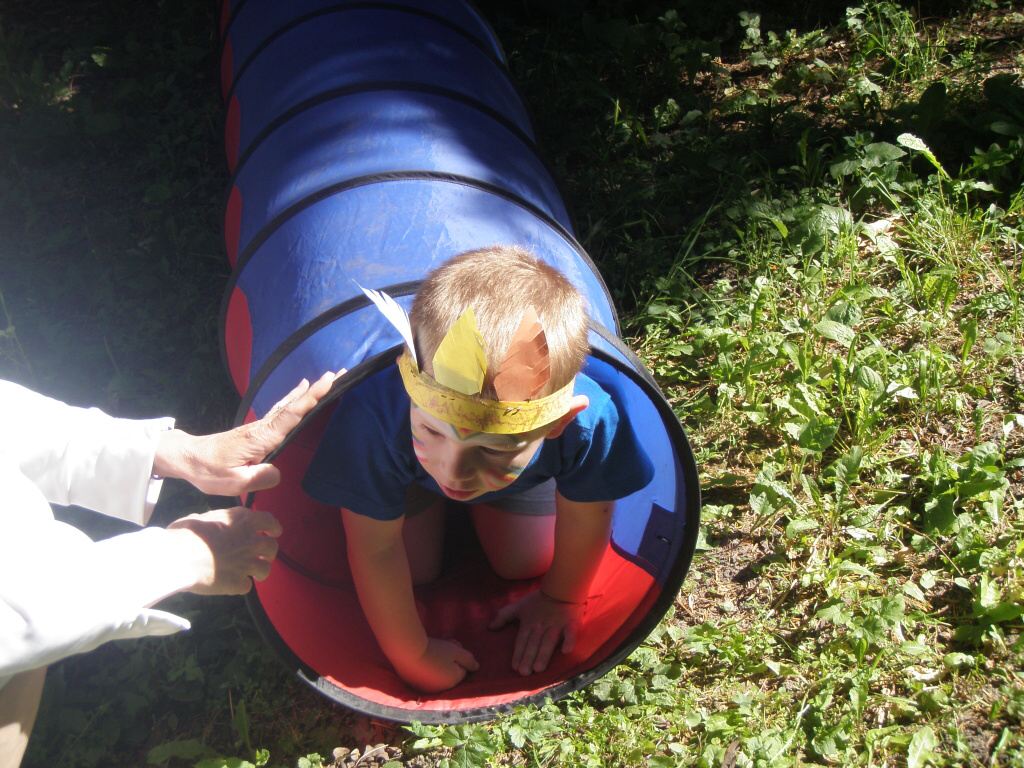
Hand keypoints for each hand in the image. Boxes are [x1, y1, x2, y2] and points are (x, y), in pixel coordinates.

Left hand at [155, 371, 340, 495]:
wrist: (188, 457)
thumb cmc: (208, 471)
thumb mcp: (233, 482)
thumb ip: (259, 477)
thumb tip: (278, 472)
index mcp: (261, 438)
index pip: (291, 415)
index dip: (311, 398)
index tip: (328, 381)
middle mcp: (263, 427)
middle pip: (294, 404)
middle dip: (317, 389)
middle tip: (339, 373)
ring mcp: (260, 426)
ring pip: (288, 404)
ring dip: (309, 391)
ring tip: (327, 378)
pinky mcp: (257, 429)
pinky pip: (282, 409)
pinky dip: (295, 398)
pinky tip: (301, 390)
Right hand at [167, 507, 282, 594]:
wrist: (181, 557)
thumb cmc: (187, 533)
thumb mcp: (201, 518)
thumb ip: (214, 521)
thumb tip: (207, 524)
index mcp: (243, 520)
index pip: (269, 521)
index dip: (273, 527)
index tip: (274, 531)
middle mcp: (250, 541)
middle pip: (272, 547)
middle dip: (269, 552)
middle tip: (263, 556)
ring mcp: (247, 563)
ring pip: (265, 569)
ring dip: (260, 571)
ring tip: (253, 574)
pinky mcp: (238, 582)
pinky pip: (246, 586)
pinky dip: (241, 585)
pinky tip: (233, 584)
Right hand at [394, 638, 478, 692]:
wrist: (408, 653)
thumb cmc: (436, 651)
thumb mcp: (456, 651)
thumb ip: (468, 660)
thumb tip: (476, 668)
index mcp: (453, 682)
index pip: (462, 670)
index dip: (459, 658)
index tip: (453, 648)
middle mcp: (441, 689)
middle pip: (450, 673)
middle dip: (450, 661)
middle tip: (444, 646)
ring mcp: (427, 689)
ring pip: (438, 675)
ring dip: (439, 665)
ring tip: (433, 650)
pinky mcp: (415, 685)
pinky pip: (426, 676)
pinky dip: (426, 668)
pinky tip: (422, 658)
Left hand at [489, 590, 582, 675]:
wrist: (560, 588)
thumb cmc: (538, 600)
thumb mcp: (518, 606)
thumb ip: (504, 616)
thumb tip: (490, 627)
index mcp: (529, 623)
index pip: (522, 641)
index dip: (518, 654)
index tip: (515, 667)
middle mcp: (541, 626)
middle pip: (534, 644)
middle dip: (529, 657)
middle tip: (525, 672)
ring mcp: (556, 625)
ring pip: (548, 641)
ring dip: (543, 654)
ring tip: (539, 669)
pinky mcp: (571, 623)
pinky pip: (570, 632)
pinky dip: (569, 640)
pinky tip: (566, 651)